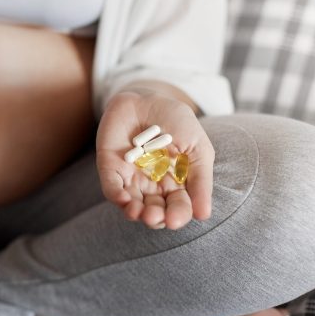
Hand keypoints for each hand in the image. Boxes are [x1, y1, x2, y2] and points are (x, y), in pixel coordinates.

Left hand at [95, 90, 214, 228]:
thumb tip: (204, 215)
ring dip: (137, 213)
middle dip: (157, 217)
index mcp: (176, 183)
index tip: (176, 219)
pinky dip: (117, 196)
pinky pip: (112, 187)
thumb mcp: (197, 147)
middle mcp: (152, 185)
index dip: (178, 215)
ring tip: (142, 214)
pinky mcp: (110, 168)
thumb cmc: (176, 121)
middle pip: (155, 210)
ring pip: (133, 204)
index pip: (178, 206)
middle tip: (159, 218)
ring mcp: (130, 177)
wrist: (149, 96)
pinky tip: (125, 201)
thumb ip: (200, 179)